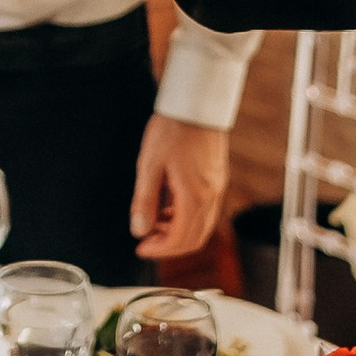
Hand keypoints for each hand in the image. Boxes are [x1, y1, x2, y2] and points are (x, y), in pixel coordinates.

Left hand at [132, 115, 230, 260]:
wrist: (196, 105)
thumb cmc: (172, 130)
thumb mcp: (149, 165)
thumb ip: (144, 201)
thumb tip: (139, 230)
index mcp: (195, 196)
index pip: (180, 239)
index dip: (159, 250)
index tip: (141, 248)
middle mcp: (211, 197)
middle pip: (194, 239)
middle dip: (169, 246)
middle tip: (146, 241)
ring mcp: (217, 188)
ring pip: (201, 227)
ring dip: (177, 232)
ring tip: (154, 223)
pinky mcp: (217, 180)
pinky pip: (205, 211)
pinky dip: (186, 217)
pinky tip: (168, 207)